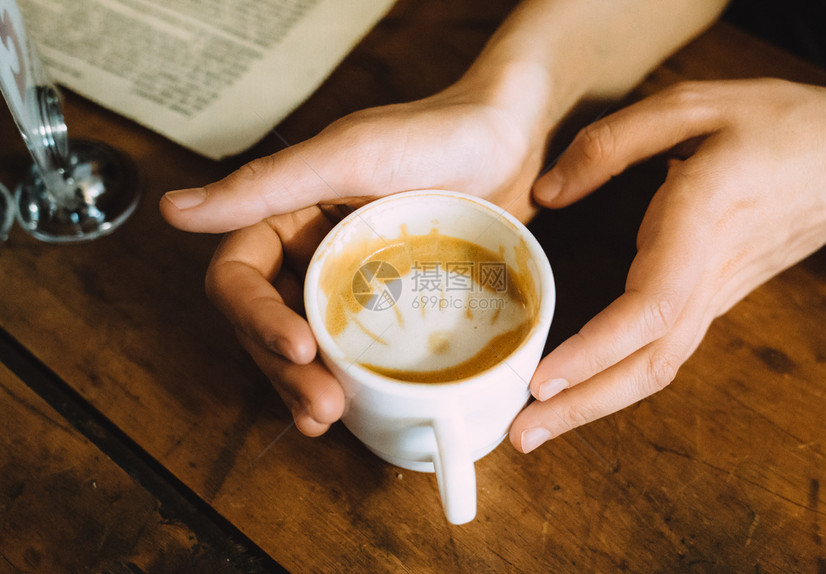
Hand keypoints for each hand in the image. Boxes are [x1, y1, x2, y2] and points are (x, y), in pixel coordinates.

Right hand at [162, 87, 546, 435]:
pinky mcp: (390, 305)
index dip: (256, 319)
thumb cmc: (433, 133)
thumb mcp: (348, 155)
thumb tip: (173, 210)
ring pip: (307, 346)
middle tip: (321, 405)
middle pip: (266, 324)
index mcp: (283, 216)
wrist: (509, 139)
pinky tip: (353, 410)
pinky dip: (349, 381)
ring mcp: (349, 283)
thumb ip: (265, 186)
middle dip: (283, 370)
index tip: (299, 347)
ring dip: (307, 386)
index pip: (239, 277)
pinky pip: (356, 349)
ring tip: (329, 416)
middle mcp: (308, 252)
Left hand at [511, 79, 825, 452]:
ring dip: (596, 405)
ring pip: (656, 369)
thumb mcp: (692, 104)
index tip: (541, 381)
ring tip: (538, 428)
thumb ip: (612, 143)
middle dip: (582, 407)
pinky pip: (662, 354)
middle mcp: (705, 277)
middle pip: (647, 364)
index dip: (594, 351)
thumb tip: (547, 194)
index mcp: (699, 223)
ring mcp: (713, 297)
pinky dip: (618, 381)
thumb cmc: (775, 126)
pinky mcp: (712, 301)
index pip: (648, 309)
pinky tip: (581, 392)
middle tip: (521, 436)